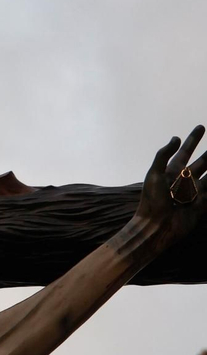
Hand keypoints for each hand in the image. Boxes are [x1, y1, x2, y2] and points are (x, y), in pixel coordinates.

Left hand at [134, 125, 206, 246]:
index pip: (185, 152)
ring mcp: (195, 192)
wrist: (157, 227)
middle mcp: (185, 180)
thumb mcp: (154, 175)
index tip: (201, 127)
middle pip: (203, 162)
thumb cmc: (152, 201)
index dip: (193, 140)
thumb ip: (163, 155)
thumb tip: (176, 137)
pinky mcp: (202, 204)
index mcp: (172, 172)